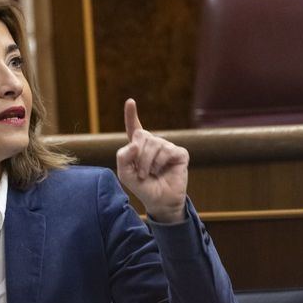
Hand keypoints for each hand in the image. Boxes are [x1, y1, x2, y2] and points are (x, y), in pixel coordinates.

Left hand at [116, 99, 188, 222]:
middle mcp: (154, 143)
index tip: (130, 101)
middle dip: (138, 156)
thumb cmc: (143, 187)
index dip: (131, 115)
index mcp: (139, 146)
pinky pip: (167, 151)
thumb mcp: (125, 174)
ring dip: (147, 163)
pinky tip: (162, 171)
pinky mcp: (180, 153)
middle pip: (141, 136)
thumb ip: (122, 158)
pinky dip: (160, 163)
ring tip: (150, 174)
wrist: (160, 201)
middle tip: (141, 172)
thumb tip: (134, 143)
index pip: (134, 128)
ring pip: (153, 144)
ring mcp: (168, 146)